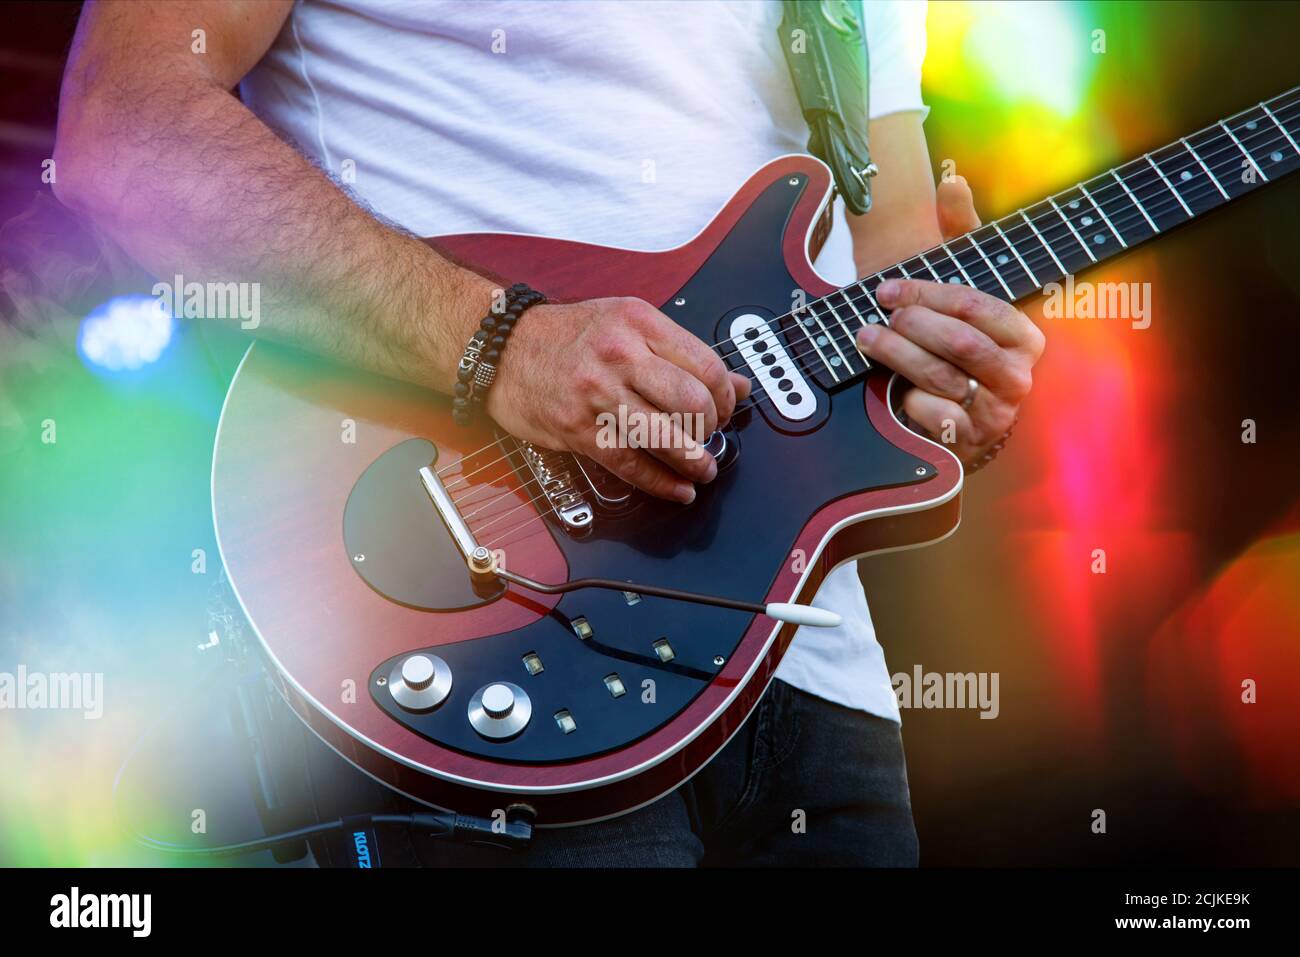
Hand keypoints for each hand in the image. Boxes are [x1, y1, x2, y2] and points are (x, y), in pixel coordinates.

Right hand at [485, 297, 751, 501]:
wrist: (503, 348)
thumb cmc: (566, 336)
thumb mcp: (627, 325)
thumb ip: (681, 353)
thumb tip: (735, 385)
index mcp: (639, 322)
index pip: (706, 365)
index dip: (725, 398)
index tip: (725, 411)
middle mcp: (620, 354)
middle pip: (692, 402)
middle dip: (712, 430)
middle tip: (710, 439)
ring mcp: (598, 393)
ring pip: (665, 437)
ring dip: (694, 464)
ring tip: (702, 471)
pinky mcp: (578, 428)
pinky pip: (631, 463)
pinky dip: (661, 483)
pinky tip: (676, 489)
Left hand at [855, 176, 1044, 465]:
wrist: (964, 420)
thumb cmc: (960, 344)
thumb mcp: (963, 284)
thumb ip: (962, 233)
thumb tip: (953, 179)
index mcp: (1025, 334)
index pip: (976, 305)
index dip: (927, 293)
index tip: (887, 288)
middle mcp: (1018, 374)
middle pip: (959, 342)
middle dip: (911, 324)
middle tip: (877, 314)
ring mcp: (995, 411)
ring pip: (941, 375)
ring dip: (895, 354)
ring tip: (865, 338)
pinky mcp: (970, 440)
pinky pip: (935, 415)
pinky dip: (910, 400)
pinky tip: (895, 390)